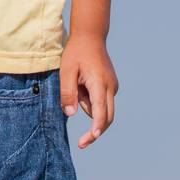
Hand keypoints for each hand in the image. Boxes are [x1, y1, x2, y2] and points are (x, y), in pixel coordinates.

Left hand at [60, 32, 117, 149]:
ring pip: (102, 109)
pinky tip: (83, 84)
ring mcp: (113, 86)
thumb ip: (68, 93)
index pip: (100, 111)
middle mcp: (110, 87)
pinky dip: (91, 100)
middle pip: (107, 117)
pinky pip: (101, 101)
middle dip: (95, 130)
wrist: (90, 36)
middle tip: (81, 143)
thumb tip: (71, 114)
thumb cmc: (76, 53)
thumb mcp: (66, 71)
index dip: (96, 128)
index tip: (90, 139)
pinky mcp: (111, 86)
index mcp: (99, 83)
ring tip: (76, 85)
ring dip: (88, 107)